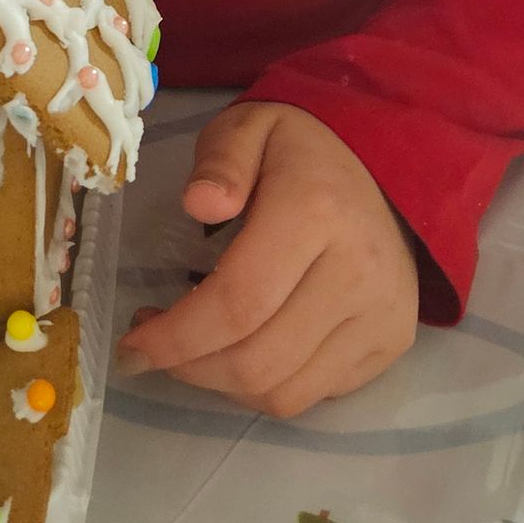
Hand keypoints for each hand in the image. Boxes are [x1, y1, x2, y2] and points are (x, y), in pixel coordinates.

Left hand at [116, 102, 418, 417]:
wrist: (383, 164)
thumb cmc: (298, 148)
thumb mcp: (248, 127)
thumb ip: (219, 161)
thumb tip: (198, 204)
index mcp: (316, 212)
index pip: (238, 302)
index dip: (177, 337)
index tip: (131, 344)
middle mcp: (358, 273)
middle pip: (257, 360)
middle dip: (190, 368)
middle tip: (154, 348)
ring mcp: (382, 315)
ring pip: (285, 393)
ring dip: (223, 386)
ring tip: (194, 350)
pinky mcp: (392, 342)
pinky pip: (316, 395)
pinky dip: (267, 387)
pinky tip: (243, 350)